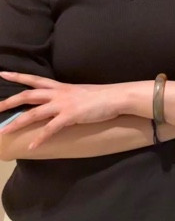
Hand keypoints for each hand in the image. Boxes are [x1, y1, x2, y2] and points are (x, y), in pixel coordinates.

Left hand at [0, 73, 124, 148]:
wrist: (116, 97)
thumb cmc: (102, 96)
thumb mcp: (80, 93)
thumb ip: (68, 97)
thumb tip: (60, 104)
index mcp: (61, 87)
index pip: (35, 80)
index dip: (18, 76)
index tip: (3, 73)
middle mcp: (59, 93)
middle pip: (29, 95)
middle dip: (9, 102)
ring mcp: (64, 104)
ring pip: (34, 113)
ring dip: (17, 123)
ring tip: (3, 132)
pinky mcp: (71, 116)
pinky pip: (50, 129)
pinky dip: (40, 138)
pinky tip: (32, 147)